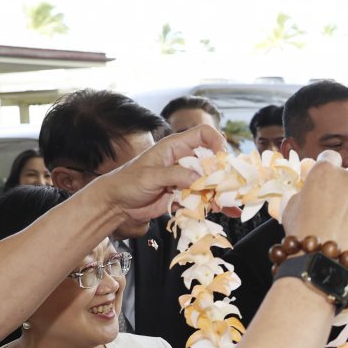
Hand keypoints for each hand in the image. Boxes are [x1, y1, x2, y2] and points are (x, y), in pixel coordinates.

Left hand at [89, 123, 228, 224]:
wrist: (116, 204)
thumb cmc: (127, 182)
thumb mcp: (150, 176)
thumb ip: (175, 175)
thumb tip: (199, 179)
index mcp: (175, 147)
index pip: (203, 135)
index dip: (217, 142)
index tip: (223, 159)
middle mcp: (183, 161)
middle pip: (212, 162)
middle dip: (224, 173)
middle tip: (232, 187)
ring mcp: (184, 179)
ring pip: (210, 183)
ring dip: (221, 192)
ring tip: (232, 204)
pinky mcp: (183, 196)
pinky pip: (203, 199)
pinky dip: (214, 205)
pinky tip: (225, 211)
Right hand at [281, 150, 347, 261]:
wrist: (322, 260)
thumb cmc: (301, 233)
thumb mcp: (289, 207)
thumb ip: (300, 193)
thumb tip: (303, 193)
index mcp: (325, 170)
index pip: (331, 157)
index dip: (328, 168)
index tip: (327, 180)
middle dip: (344, 187)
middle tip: (336, 207)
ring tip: (345, 226)